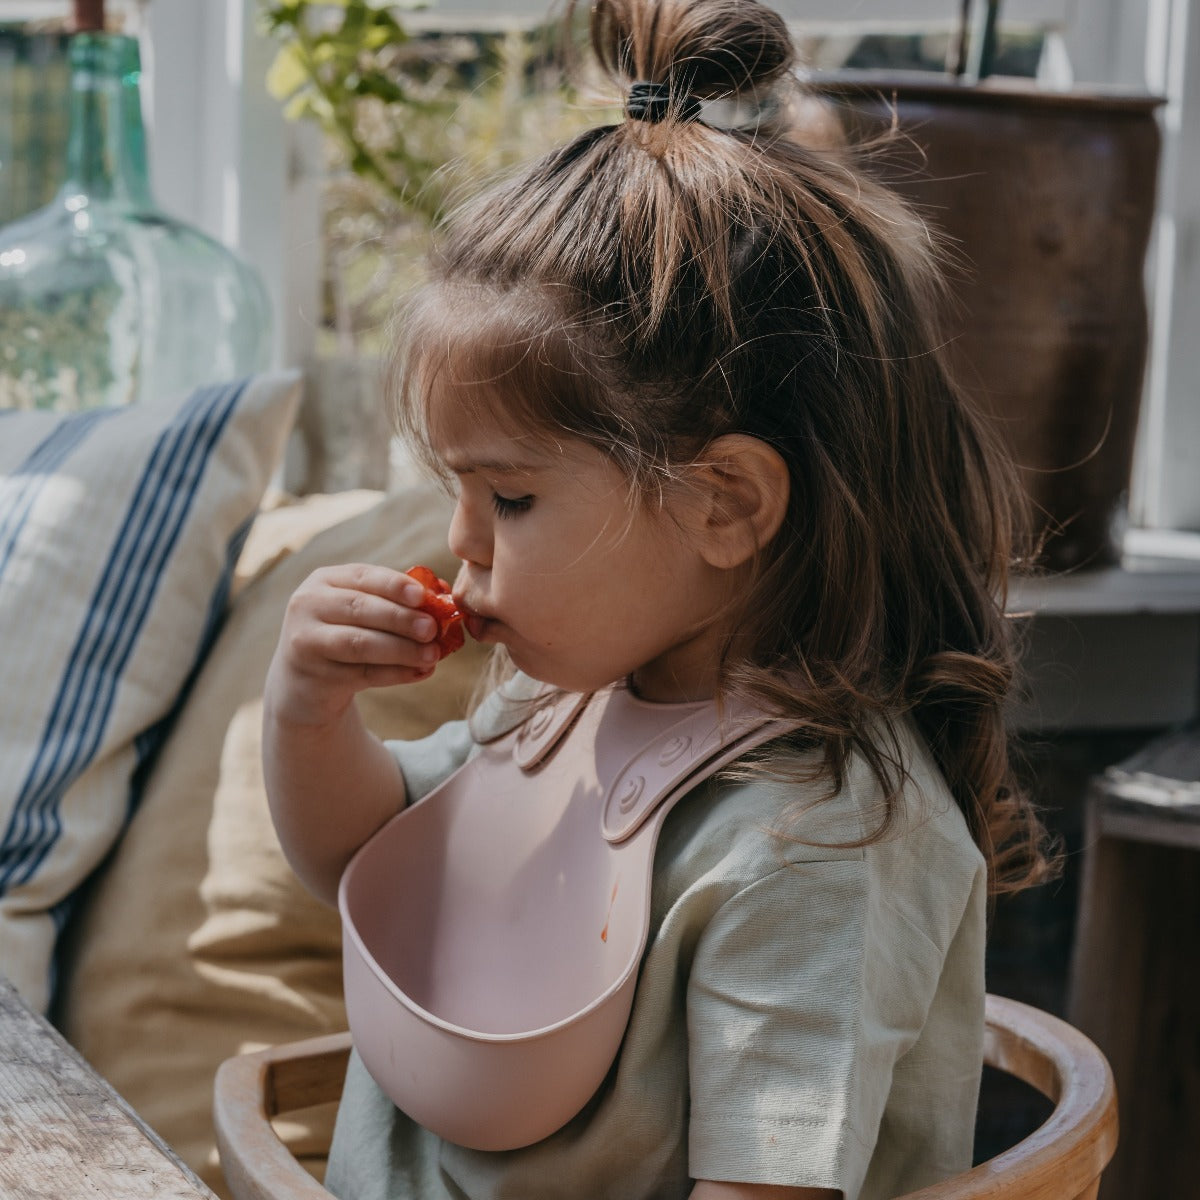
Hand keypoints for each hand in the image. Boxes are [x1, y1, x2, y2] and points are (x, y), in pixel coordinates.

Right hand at [266, 563, 443, 728]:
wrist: (306, 683)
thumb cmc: (346, 635)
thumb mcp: (360, 612)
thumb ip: (394, 601)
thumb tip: (444, 596)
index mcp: (324, 581)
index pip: (362, 576)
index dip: (393, 585)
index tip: (422, 595)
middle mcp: (308, 606)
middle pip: (360, 608)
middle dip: (400, 618)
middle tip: (432, 628)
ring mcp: (306, 641)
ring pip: (360, 643)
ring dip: (402, 649)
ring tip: (432, 654)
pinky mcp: (315, 676)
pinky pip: (362, 674)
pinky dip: (396, 674)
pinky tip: (421, 672)